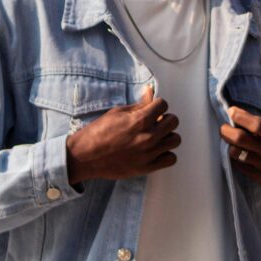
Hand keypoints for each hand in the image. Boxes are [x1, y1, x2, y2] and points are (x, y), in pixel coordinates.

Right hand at [65, 85, 180, 184]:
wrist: (85, 156)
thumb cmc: (97, 133)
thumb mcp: (117, 112)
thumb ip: (138, 104)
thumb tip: (150, 92)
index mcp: (139, 121)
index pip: (163, 105)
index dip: (157, 104)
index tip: (152, 108)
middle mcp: (147, 137)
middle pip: (173, 121)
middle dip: (165, 117)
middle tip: (155, 120)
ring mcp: (149, 154)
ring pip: (175, 140)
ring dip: (167, 135)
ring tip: (156, 135)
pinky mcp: (147, 168)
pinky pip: (170, 159)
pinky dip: (166, 153)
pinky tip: (156, 149)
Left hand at [220, 106, 260, 188]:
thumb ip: (258, 122)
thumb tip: (232, 113)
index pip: (257, 124)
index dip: (240, 117)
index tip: (232, 111)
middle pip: (241, 138)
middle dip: (226, 131)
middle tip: (224, 128)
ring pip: (235, 153)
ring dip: (228, 144)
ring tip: (230, 141)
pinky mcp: (258, 177)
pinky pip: (237, 165)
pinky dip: (233, 156)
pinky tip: (237, 152)